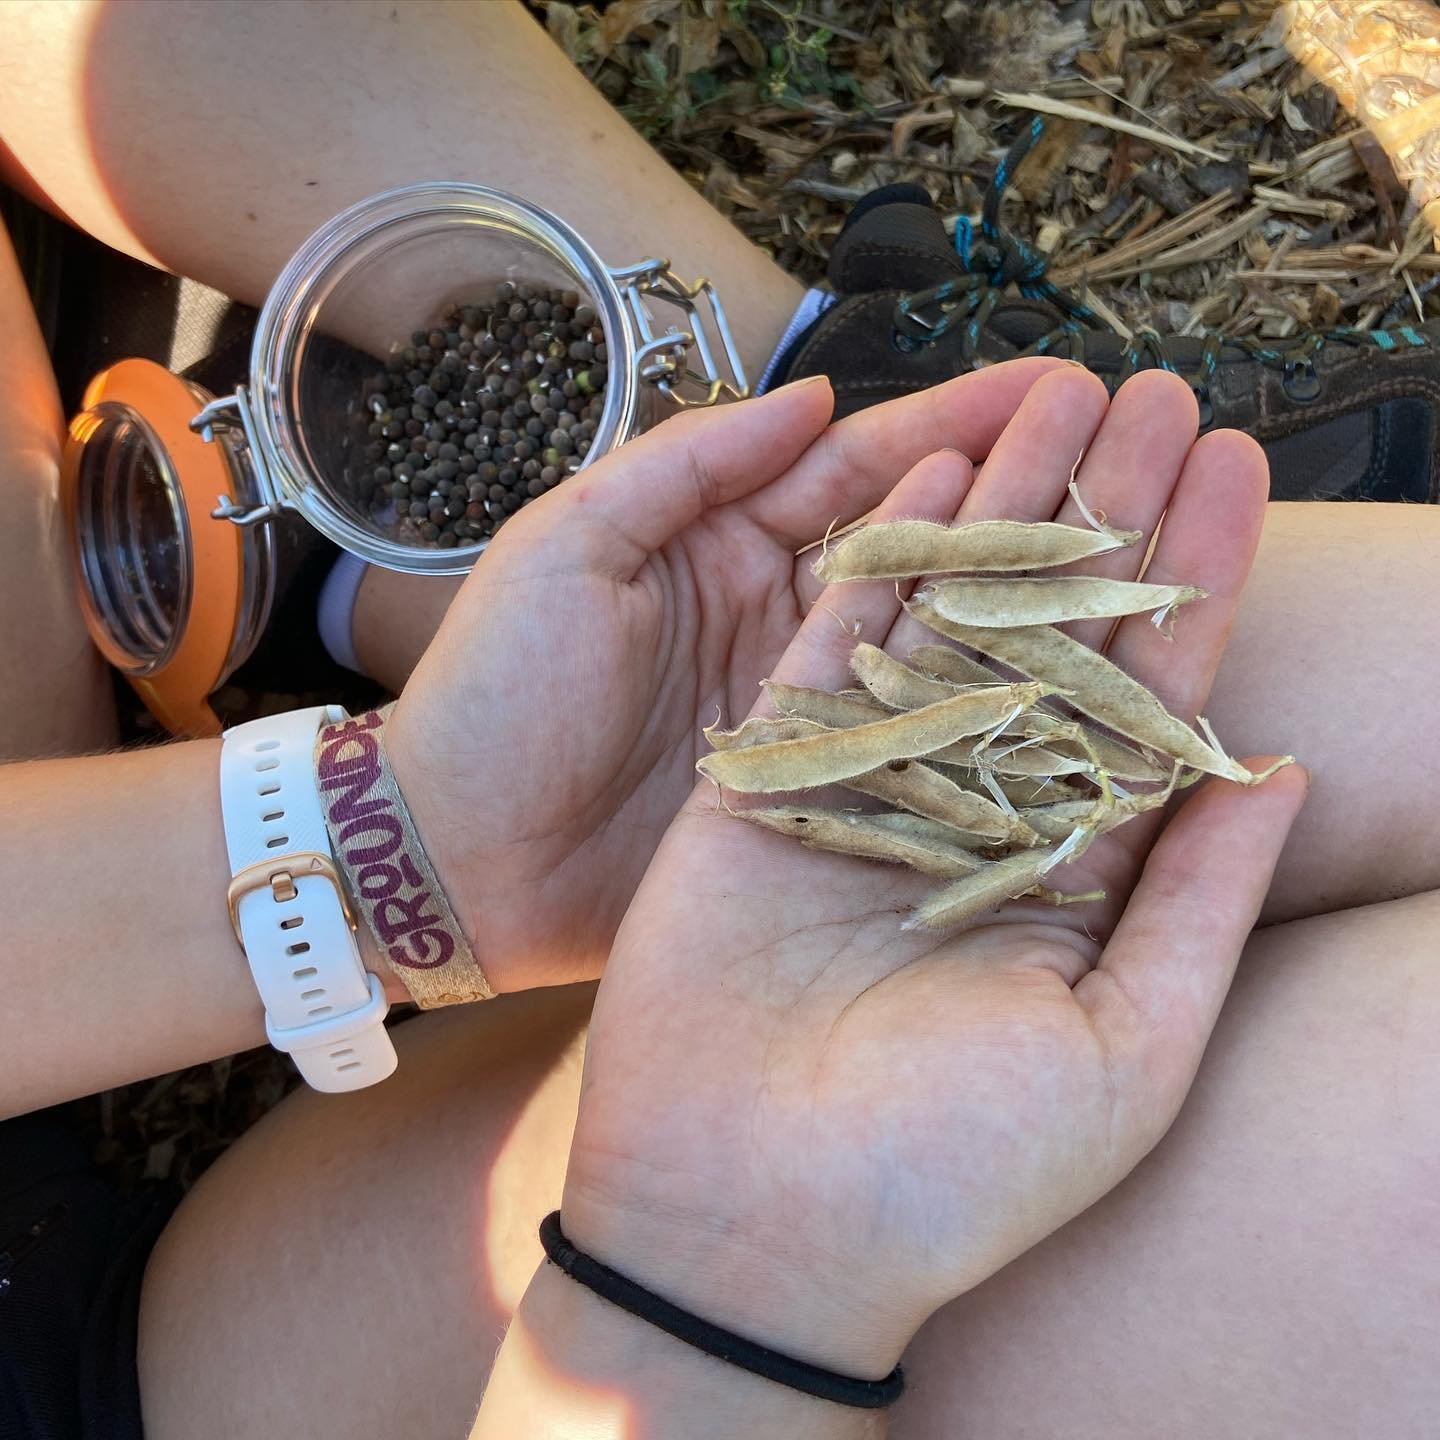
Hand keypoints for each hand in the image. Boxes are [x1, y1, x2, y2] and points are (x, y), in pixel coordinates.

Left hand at [385, 359, 1064, 989]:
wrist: (454, 854)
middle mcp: (786, 618)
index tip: (1057, 388)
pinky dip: (981, 713)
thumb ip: (686, 465)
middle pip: (924, 544)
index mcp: (727, 541)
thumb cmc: (494, 690)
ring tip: (1133, 550)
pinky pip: (909, 742)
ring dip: (1026, 599)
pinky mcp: (814, 795)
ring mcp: (809, 711)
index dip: (961, 426)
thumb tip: (814, 395)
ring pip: (935, 640)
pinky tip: (1064, 684)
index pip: (866, 467)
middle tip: (1132, 450)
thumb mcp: (569, 546)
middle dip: (1025, 496)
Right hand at [559, 368, 1308, 1378]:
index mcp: (1074, 872)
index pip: (1154, 695)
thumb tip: (1284, 773)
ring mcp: (874, 789)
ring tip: (1060, 393)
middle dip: (1113, 512)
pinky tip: (927, 470)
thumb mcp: (1126, 1054)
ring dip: (1006, 505)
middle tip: (1162, 394)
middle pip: (1059, 632)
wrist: (751, 1221)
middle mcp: (979, 813)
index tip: (1236, 466)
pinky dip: (879, 561)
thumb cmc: (952, 1174)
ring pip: (952, 616)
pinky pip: (832, 649)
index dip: (1197, 577)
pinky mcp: (774, 781)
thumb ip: (1200, 903)